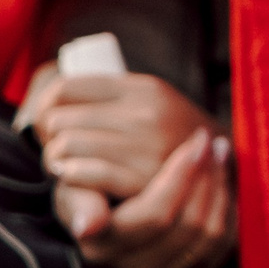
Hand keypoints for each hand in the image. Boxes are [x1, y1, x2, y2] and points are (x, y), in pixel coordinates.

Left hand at [36, 71, 217, 198]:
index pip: (63, 87)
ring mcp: (147, 143)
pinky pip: (82, 172)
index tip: (50, 125)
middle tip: (61, 152)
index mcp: (143, 87)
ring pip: (64, 146)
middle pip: (58, 119)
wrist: (223, 171)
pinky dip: (70, 177)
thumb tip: (45, 101)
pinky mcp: (143, 177)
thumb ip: (110, 100)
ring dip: (57, 161)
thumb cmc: (170, 139)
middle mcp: (146, 111)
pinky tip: (75, 179)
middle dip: (51, 138)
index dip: (46, 108)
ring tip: (68, 168)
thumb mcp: (149, 106)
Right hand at [54, 127, 237, 267]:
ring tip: (215, 147)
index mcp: (103, 247)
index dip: (179, 179)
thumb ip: (79, 201)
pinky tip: (220, 172)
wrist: (107, 200)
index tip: (193, 143)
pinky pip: (221, 241)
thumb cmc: (85, 184)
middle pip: (187, 223)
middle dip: (203, 175)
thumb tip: (89, 225)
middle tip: (206, 137)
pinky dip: (226, 202)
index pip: (155, 215)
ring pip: (207, 231)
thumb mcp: (73, 188)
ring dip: (217, 185)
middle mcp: (132, 266)